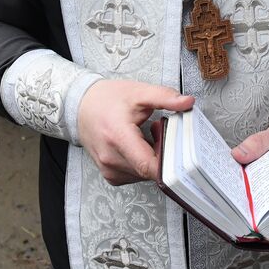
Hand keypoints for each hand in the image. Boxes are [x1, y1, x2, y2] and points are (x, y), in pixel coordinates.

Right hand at [78, 80, 194, 184]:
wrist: (80, 106)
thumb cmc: (107, 99)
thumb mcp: (139, 92)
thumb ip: (165, 97)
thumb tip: (188, 102)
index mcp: (118, 137)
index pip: (148, 165)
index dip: (169, 162)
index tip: (179, 150)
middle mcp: (111, 158)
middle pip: (151, 170)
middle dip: (164, 154)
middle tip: (161, 132)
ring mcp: (109, 170)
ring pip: (146, 174)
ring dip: (154, 159)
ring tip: (149, 136)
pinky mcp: (111, 176)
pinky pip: (137, 176)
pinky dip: (144, 164)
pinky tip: (141, 147)